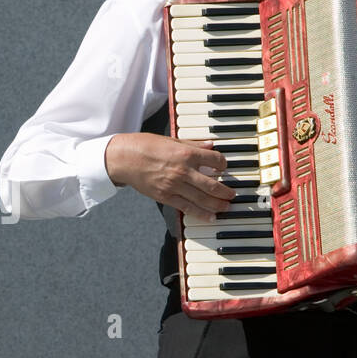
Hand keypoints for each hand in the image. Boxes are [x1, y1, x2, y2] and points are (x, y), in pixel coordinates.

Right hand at [105, 132, 235, 220]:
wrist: (123, 158)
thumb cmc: (144, 146)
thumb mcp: (171, 140)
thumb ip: (193, 145)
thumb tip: (210, 145)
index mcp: (186, 153)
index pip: (216, 161)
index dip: (224, 165)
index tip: (224, 168)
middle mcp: (183, 171)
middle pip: (213, 185)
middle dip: (226, 192)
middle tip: (233, 195)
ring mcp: (174, 186)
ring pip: (203, 199)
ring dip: (218, 204)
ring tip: (226, 207)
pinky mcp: (165, 196)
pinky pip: (187, 208)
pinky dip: (201, 213)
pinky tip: (210, 216)